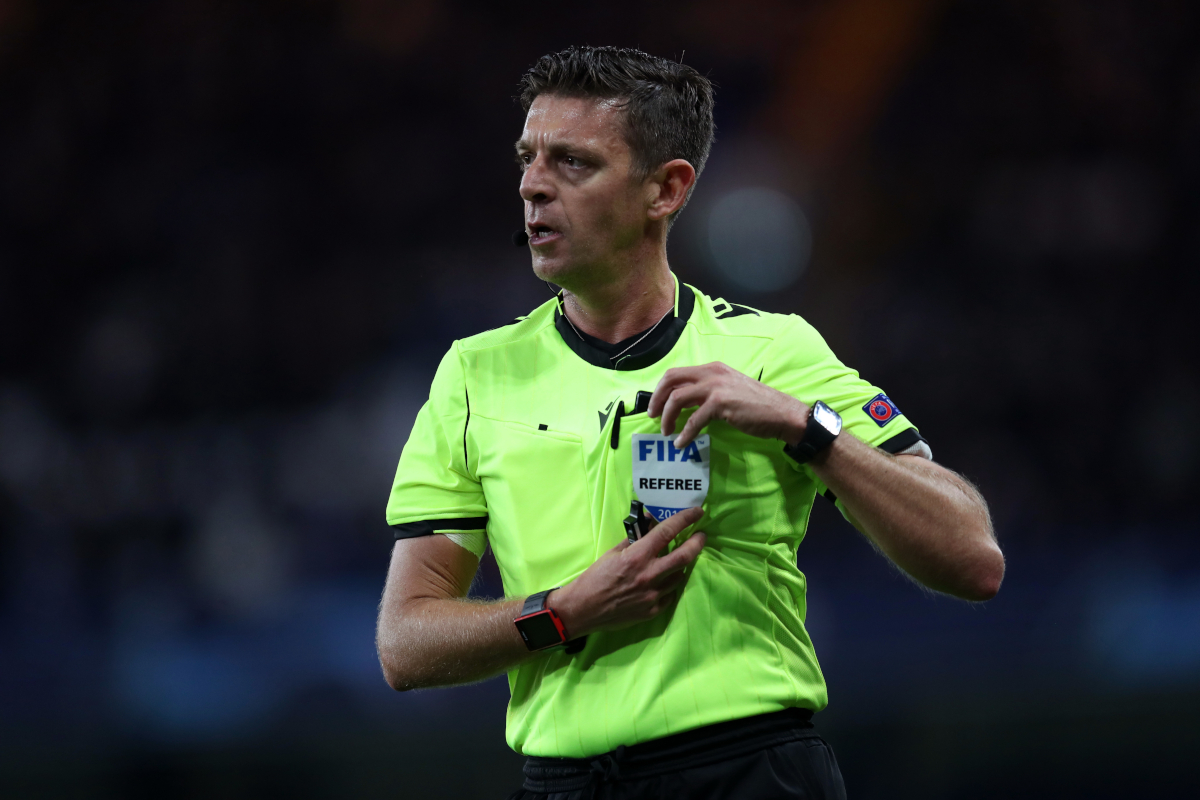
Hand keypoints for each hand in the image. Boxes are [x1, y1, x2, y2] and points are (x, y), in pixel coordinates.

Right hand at [549, 507, 705, 637]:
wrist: (583, 609)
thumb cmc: (595, 578)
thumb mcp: (612, 553)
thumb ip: (633, 540)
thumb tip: (649, 524)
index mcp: (637, 556)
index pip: (667, 532)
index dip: (685, 519)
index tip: (697, 512)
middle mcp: (649, 575)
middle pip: (685, 556)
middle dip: (697, 543)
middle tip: (701, 536)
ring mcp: (653, 595)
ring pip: (679, 576)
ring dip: (680, 566)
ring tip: (675, 561)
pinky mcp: (652, 611)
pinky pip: (669, 595)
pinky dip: (668, 585)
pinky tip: (662, 582)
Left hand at [648, 362, 807, 447]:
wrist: (781, 413)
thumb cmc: (756, 405)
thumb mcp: (728, 389)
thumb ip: (707, 391)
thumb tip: (684, 403)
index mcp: (712, 368)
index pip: (676, 373)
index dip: (661, 389)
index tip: (656, 406)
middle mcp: (712, 373)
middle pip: (671, 380)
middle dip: (657, 399)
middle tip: (652, 417)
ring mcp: (716, 387)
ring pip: (677, 398)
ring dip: (667, 417)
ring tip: (666, 432)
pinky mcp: (721, 404)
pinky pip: (694, 420)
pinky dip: (684, 434)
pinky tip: (682, 443)